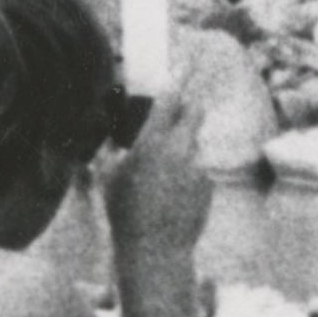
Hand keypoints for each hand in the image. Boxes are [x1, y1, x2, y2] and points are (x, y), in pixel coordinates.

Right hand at [99, 97, 212, 259]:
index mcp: (152, 144)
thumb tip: (123, 140)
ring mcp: (198, 166)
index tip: (182, 70)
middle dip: (189, 107)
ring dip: (181, 154)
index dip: (175, 84)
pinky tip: (171, 198)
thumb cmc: (124, 211)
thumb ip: (117, 152)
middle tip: (181, 110)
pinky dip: (187, 178)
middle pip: (194, 114)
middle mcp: (180, 150)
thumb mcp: (109, 176)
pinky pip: (197, 171)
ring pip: (192, 147)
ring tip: (160, 183)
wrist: (155, 246)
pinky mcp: (208, 183)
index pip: (168, 103)